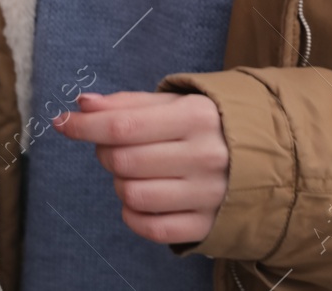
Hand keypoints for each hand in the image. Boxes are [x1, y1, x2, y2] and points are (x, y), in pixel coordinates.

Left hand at [54, 90, 228, 243]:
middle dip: (105, 152)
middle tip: (114, 147)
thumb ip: (127, 103)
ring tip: (134, 172)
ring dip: (120, 183)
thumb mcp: (175, 103)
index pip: (122, 125)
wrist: (270, 161)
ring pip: (132, 194)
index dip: (84, 126)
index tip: (61, 123)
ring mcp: (209, 195)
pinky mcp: (208, 226)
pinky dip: (134, 215)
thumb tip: (83, 104)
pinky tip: (140, 200)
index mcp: (196, 117)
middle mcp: (205, 157)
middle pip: (122, 161)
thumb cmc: (208, 126)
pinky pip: (152, 228)